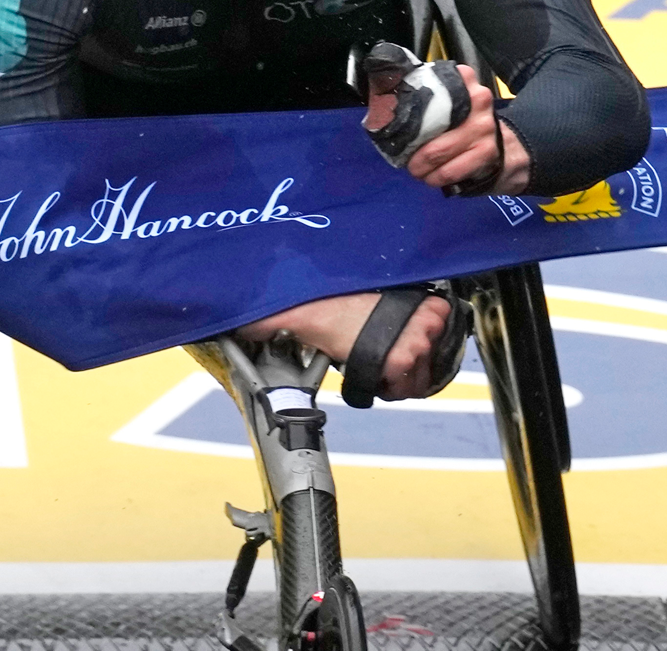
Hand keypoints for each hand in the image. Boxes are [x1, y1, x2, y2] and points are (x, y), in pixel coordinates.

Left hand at [237, 292, 451, 399]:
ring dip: (415, 351)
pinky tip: (405, 324)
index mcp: (395, 359)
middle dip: (402, 371)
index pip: (407, 390)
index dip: (387, 387)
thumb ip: (261, 332)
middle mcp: (417, 344)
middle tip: (378, 356)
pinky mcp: (435, 306)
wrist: (348, 276)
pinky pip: (441, 328)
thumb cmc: (325, 306)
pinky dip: (428, 327)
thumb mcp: (295, 328)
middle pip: (422, 375)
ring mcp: (429, 324)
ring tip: (389, 340)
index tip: (374, 376)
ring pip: (432, 355)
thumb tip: (224, 330)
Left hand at [365, 64, 530, 193]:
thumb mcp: (447, 104)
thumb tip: (379, 101)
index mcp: (462, 80)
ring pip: (438, 151)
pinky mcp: (487, 151)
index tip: (394, 120)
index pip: (426, 85)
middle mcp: (477, 98)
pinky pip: (451, 170)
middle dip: (412, 150)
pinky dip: (436, 178)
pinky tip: (433, 178)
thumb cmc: (463, 125)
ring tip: (417, 171)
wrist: (505, 148)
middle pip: (429, 126)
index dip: (405, 106)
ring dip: (421, 168)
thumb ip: (422, 98)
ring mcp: (484, 126)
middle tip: (407, 160)